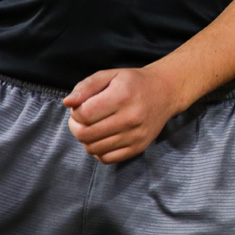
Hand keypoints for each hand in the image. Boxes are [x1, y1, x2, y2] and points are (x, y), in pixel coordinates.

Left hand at [64, 66, 180, 162]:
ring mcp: (135, 135)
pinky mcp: (138, 147)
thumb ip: (86, 86)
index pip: (83, 114)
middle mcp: (130, 117)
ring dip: (87, 140)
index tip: (82, 106)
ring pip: (93, 149)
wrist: (166, 91)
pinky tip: (103, 138)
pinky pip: (107, 159)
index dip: (76, 111)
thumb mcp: (110, 75)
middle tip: (83, 119)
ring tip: (93, 127)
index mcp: (122, 96)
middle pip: (85, 134)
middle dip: (77, 127)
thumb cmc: (134, 82)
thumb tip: (68, 102)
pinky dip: (99, 151)